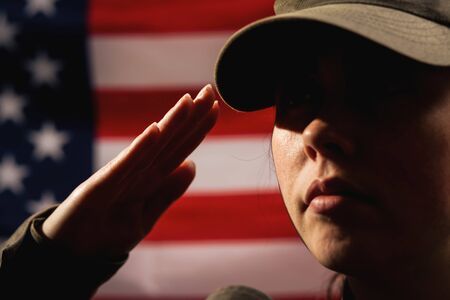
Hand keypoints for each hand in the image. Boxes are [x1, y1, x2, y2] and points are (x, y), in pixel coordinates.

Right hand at [42, 84, 218, 257]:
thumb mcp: (146, 216)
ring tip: (190, 101)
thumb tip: (193, 165)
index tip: (216, 106)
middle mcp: (136, 172)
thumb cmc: (106, 234)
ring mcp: (117, 178)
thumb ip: (168, 192)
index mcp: (148, 179)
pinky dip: (140, 150)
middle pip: (169, 142)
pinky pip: (123, 168)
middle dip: (191, 117)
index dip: (197, 129)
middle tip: (211, 90)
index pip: (178, 150)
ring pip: (150, 149)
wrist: (70, 257)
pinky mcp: (98, 189)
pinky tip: (155, 130)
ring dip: (170, 125)